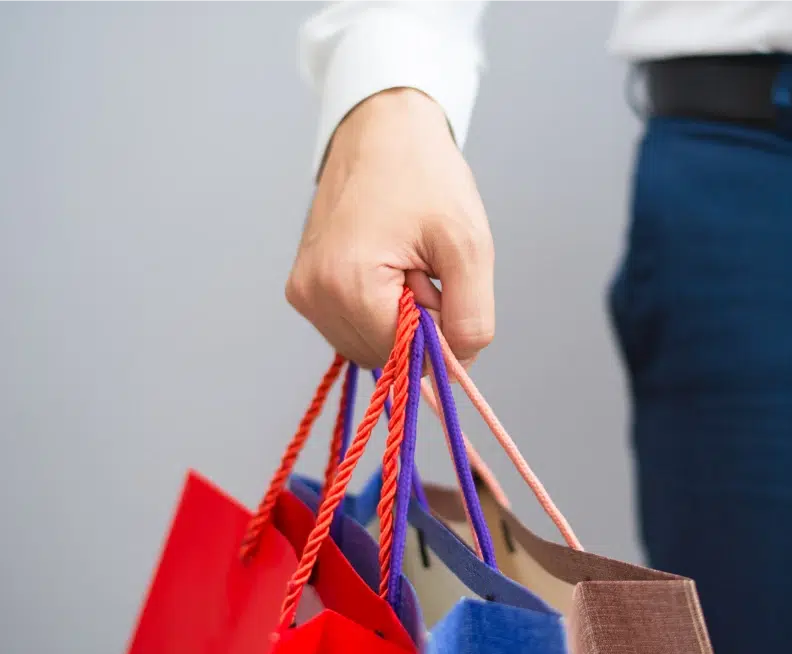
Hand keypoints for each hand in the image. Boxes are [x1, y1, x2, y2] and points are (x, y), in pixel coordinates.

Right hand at [287, 88, 494, 368]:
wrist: (382, 130)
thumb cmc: (425, 177)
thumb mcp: (469, 245)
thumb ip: (471, 318)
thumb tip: (457, 368)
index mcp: (346, 284)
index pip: (406, 357)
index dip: (439, 331)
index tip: (442, 280)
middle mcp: (313, 296)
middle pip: (386, 356)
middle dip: (418, 324)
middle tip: (424, 266)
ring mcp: (304, 293)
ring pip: (370, 347)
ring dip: (399, 318)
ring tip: (405, 261)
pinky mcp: (304, 288)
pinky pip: (354, 328)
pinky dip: (380, 310)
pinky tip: (387, 266)